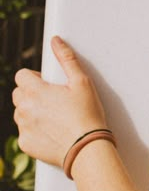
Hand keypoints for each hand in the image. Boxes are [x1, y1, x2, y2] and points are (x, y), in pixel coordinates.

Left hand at [13, 36, 108, 169]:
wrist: (87, 149)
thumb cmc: (87, 115)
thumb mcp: (82, 82)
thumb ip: (67, 58)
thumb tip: (56, 41)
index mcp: (35, 90)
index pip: (21, 76)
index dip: (34, 77)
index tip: (47, 84)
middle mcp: (24, 108)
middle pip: (19, 94)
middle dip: (31, 94)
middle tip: (52, 100)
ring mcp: (23, 127)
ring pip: (21, 113)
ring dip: (31, 112)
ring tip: (54, 117)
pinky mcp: (26, 144)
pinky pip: (25, 132)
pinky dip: (34, 131)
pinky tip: (52, 132)